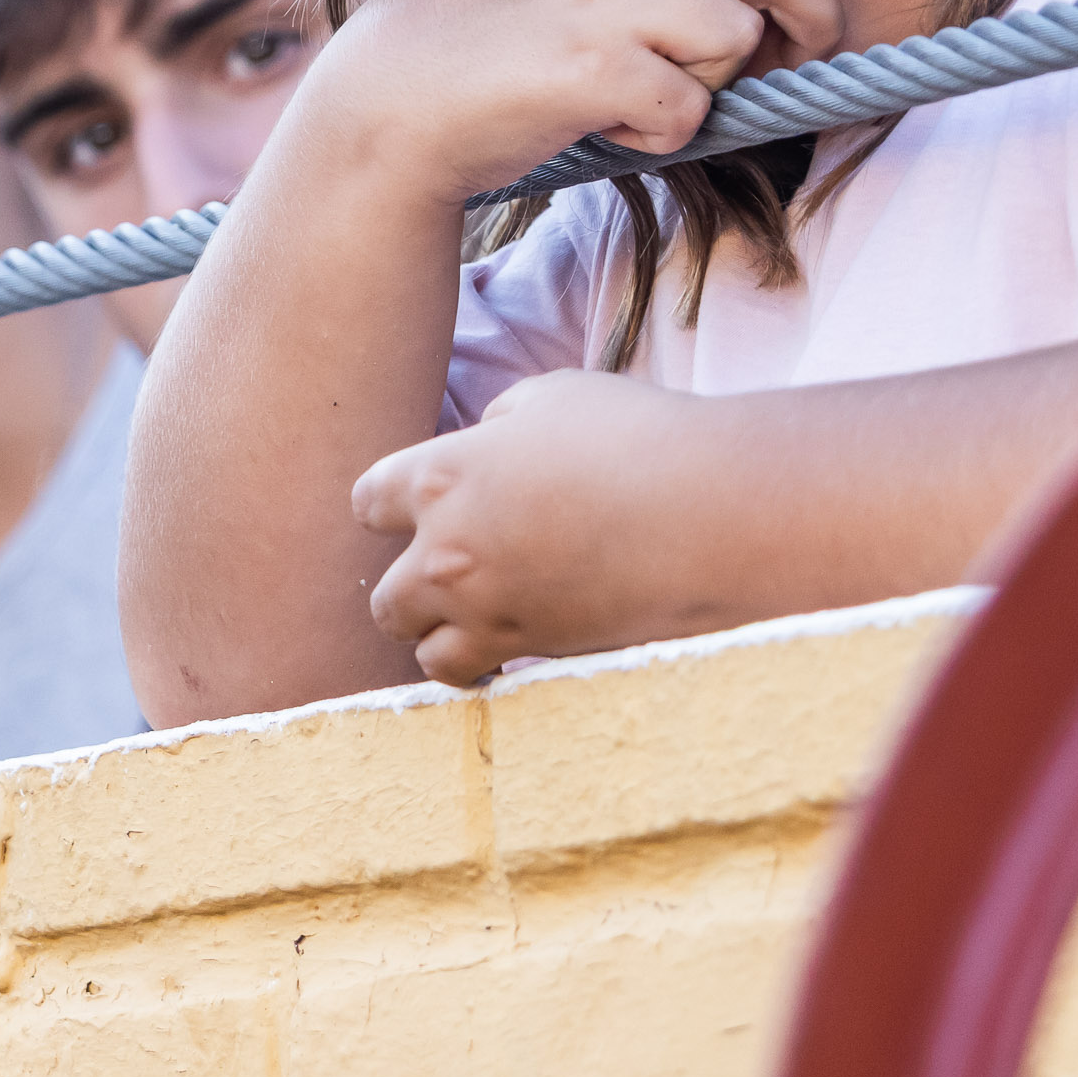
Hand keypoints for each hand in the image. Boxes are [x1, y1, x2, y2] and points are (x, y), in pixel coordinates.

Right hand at [302, 0, 899, 206]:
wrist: (381, 107)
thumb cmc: (468, 50)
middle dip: (810, 10)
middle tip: (806, 50)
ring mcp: (600, 4)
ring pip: (735, 32)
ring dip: (717, 82)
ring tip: (660, 97)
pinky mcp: (589, 69)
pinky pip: (687, 104)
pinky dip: (668, 131)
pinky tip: (620, 128)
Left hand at [352, 371, 758, 685]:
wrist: (709, 513)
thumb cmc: (634, 438)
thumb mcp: (551, 397)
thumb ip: (498, 423)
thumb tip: (487, 443)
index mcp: (441, 477)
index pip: (367, 502)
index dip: (389, 506)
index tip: (412, 509)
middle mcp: (446, 554)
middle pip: (385, 599)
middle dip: (411, 587)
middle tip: (454, 573)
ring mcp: (487, 614)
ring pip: (423, 651)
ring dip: (441, 637)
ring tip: (476, 621)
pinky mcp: (533, 654)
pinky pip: (478, 679)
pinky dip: (485, 669)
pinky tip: (511, 648)